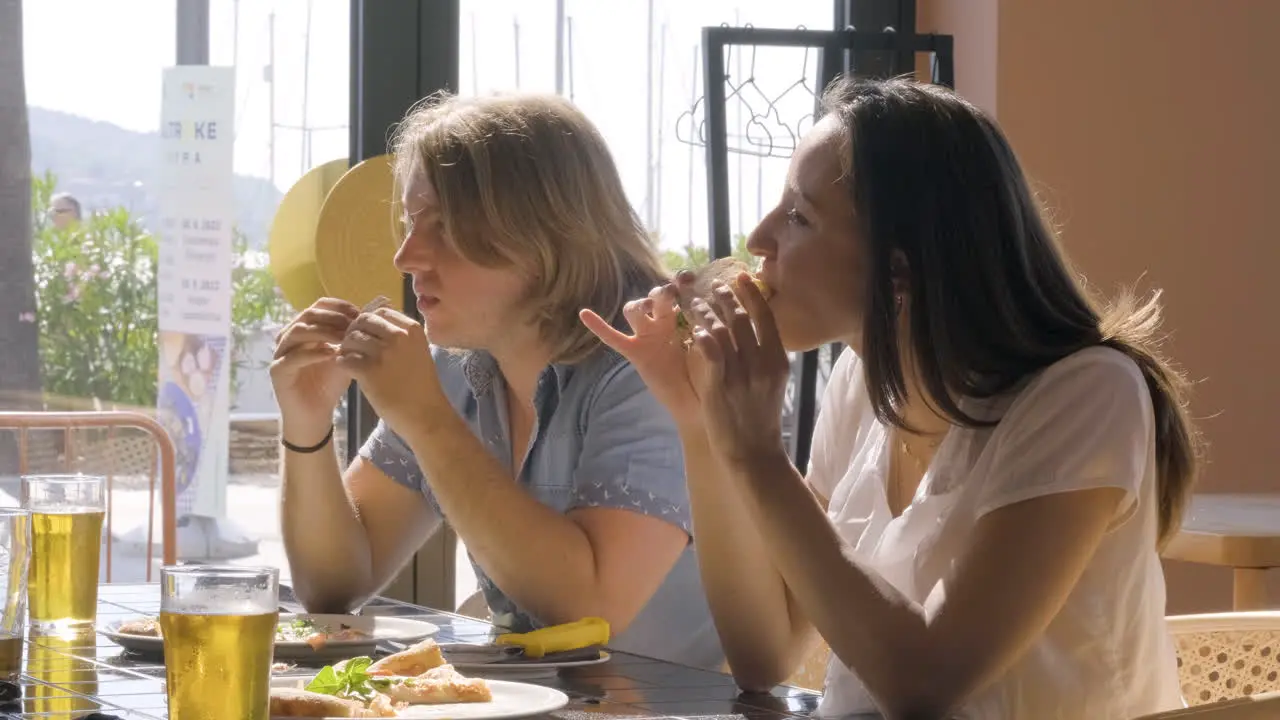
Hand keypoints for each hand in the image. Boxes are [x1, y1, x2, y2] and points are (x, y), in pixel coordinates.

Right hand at [270, 298, 359, 442]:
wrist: (315, 414)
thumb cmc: (329, 384)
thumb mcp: (346, 356)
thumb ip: (354, 337)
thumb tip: (376, 312)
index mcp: (305, 329)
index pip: (318, 306)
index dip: (339, 307)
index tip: (359, 314)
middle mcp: (289, 336)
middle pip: (308, 314)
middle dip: (333, 317)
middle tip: (353, 325)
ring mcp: (280, 352)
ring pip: (298, 331)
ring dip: (323, 331)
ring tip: (344, 338)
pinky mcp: (277, 370)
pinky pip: (293, 357)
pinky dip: (313, 353)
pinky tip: (331, 355)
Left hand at [333, 306, 449, 435]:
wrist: (425, 413)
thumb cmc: (420, 384)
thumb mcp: (417, 350)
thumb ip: (399, 334)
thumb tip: (371, 318)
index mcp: (412, 329)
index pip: (381, 312)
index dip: (369, 322)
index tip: (367, 334)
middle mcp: (398, 336)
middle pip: (363, 321)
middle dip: (354, 331)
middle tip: (353, 346)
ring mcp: (384, 353)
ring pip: (351, 339)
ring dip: (346, 348)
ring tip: (351, 359)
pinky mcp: (369, 371)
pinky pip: (345, 358)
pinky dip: (343, 363)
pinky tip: (349, 369)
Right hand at [580, 282, 708, 427]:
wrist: (698, 400)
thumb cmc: (709, 371)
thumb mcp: (712, 345)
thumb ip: (709, 327)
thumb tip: (713, 311)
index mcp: (683, 316)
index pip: (678, 292)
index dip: (680, 281)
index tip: (688, 277)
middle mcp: (662, 322)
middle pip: (654, 297)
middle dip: (660, 292)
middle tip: (670, 294)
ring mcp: (646, 336)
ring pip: (634, 310)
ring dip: (639, 305)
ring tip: (645, 308)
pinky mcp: (634, 352)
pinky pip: (613, 338)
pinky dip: (599, 326)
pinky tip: (585, 313)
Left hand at [686, 274, 791, 466]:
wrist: (754, 453)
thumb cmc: (761, 419)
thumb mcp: (773, 384)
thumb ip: (765, 357)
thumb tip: (756, 332)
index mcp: (778, 361)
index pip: (766, 317)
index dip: (752, 294)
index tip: (740, 277)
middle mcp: (762, 363)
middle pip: (742, 319)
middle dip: (726, 297)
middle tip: (714, 285)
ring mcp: (741, 375)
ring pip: (723, 330)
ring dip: (708, 311)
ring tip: (697, 302)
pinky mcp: (719, 386)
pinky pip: (710, 351)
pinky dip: (702, 334)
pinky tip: (694, 327)